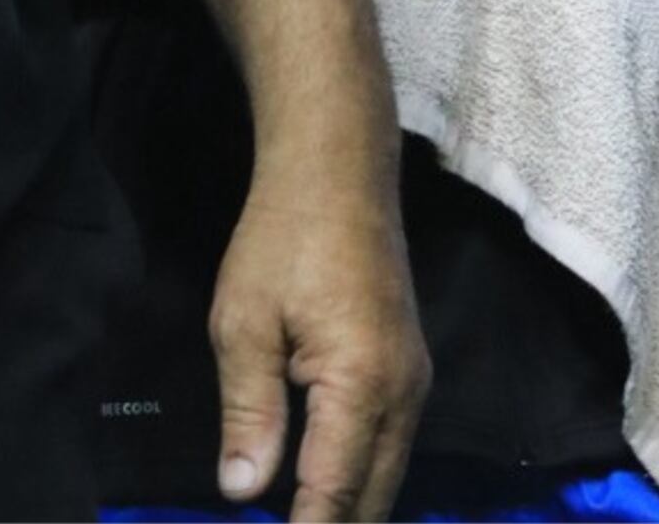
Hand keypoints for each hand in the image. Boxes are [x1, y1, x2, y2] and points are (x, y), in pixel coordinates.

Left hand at [211, 164, 428, 520]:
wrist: (339, 168)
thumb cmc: (284, 237)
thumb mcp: (244, 322)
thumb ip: (248, 413)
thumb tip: (243, 493)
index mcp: (361, 384)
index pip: (334, 495)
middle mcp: (404, 393)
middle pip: (373, 500)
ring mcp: (415, 380)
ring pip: (388, 477)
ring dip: (349, 510)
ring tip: (300, 522)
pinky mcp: (411, 367)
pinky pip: (392, 447)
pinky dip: (362, 481)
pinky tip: (326, 494)